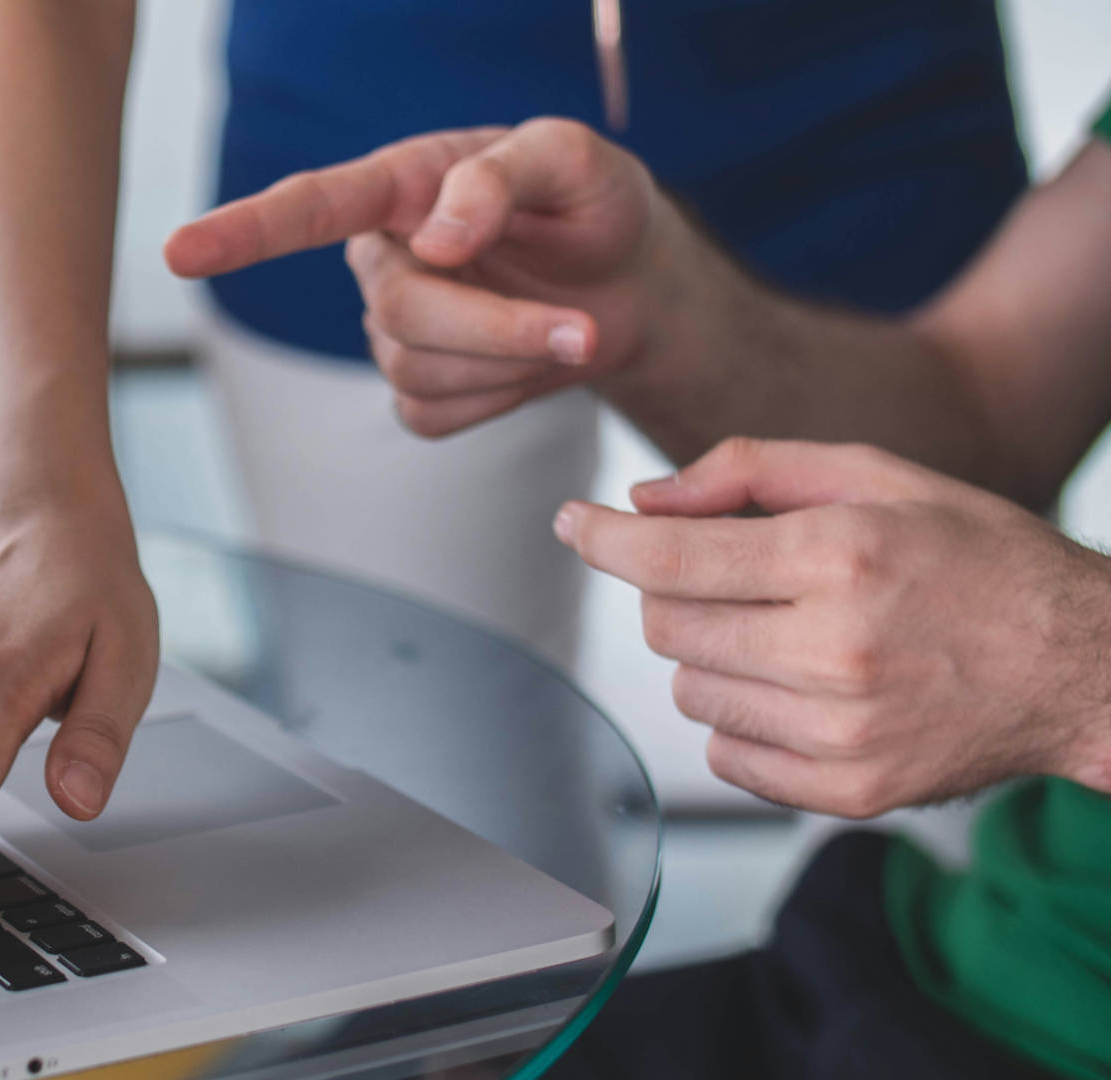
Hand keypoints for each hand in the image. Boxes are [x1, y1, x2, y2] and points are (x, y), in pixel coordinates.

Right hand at [166, 119, 688, 436]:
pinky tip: (527, 365)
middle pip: (398, 313)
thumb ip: (502, 177)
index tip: (179, 253)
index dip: (242, 232)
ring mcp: (394, 328)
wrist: (632, 285)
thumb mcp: (572, 160)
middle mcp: (383, 256)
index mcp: (402, 185)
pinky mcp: (419, 390)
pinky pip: (433, 416)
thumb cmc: (592, 206)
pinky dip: (499, 399)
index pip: (309, 208)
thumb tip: (437, 239)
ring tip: (570, 329)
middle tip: (580, 328)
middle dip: (494, 328)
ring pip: (416, 371)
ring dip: (510, 361)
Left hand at [555, 437, 1110, 815]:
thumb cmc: (978, 559)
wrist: (1082, 666)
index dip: (602, 539)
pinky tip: (800, 688)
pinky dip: (741, 720)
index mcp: (839, 558)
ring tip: (787, 633)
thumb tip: (643, 501)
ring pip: (689, 692)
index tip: (573, 524)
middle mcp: (835, 650)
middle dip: (677, 592)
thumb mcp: (876, 476)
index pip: (669, 558)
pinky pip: (726, 756)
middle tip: (736, 577)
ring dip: (712, 656)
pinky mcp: (848, 792)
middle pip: (667, 626)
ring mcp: (841, 732)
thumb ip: (748, 470)